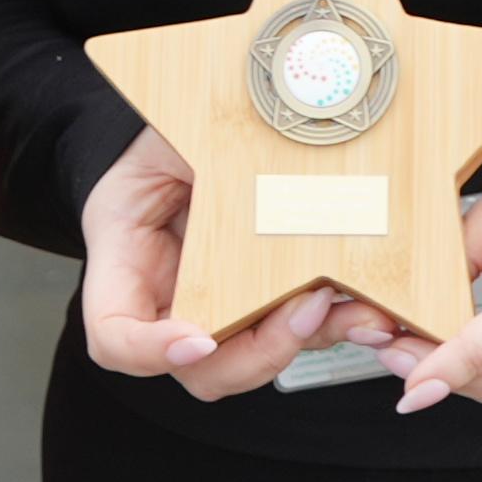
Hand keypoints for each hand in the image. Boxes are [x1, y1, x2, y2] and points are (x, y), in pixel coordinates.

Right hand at [76, 132, 417, 401]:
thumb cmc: (171, 126)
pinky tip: (364, 304)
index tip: (197, 339)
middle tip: (304, 311)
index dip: (152, 351)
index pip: (117, 337)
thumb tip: (256, 195)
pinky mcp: (266, 296)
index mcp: (125, 260)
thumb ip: (199, 168)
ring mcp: (220, 302)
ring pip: (257, 356)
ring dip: (309, 340)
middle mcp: (169, 297)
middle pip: (200, 367)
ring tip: (356, 310)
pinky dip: (330, 323)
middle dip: (259, 353)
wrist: (197, 114)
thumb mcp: (176, 134)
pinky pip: (293, 327)